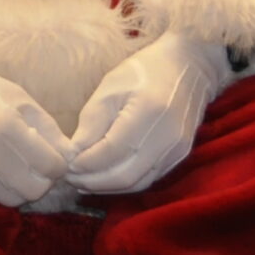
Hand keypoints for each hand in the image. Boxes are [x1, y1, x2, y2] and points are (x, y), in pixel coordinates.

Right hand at [0, 50, 72, 206]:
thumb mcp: (16, 96)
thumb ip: (46, 126)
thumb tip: (68, 153)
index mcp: (9, 129)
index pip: (53, 166)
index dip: (58, 160)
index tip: (52, 152)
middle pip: (37, 189)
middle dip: (43, 177)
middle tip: (37, 162)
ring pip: (16, 199)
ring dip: (23, 186)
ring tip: (18, 166)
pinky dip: (3, 188)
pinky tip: (0, 169)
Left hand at [66, 31, 232, 194]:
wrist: (190, 67)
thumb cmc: (144, 71)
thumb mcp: (110, 87)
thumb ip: (92, 122)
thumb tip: (74, 153)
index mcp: (147, 112)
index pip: (111, 152)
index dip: (85, 164)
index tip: (65, 166)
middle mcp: (167, 137)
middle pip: (125, 175)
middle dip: (93, 182)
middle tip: (70, 178)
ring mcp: (177, 149)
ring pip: (137, 183)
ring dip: (107, 187)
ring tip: (83, 181)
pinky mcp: (180, 156)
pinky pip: (149, 178)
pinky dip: (125, 183)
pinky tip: (106, 178)